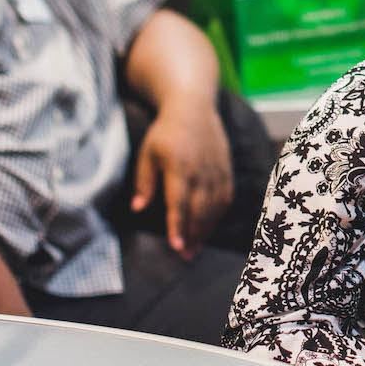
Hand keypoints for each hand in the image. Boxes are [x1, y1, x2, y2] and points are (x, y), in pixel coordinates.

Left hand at [131, 96, 232, 258]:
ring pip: (214, 208)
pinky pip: (225, 200)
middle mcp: (201, 171)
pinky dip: (217, 217)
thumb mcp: (147, 153)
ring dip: (205, 231)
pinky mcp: (226, 172)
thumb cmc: (165, 133)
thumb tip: (137, 209)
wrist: (194, 109)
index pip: (179, 201)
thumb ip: (144, 182)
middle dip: (192, 235)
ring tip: (194, 249)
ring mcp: (217, 171)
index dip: (178, 224)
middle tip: (184, 256)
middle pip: (199, 210)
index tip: (175, 245)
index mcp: (179, 166)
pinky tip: (208, 229)